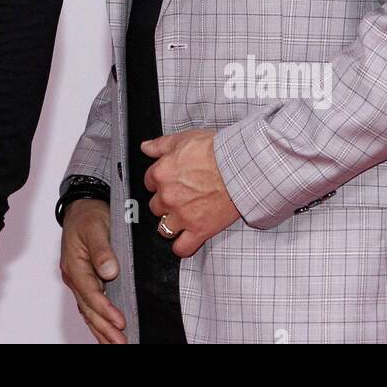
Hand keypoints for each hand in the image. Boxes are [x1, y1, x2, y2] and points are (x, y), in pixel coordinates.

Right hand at [60, 197, 126, 343]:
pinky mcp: (87, 281)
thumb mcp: (95, 226)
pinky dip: (99, 322)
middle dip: (105, 329)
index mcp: (74, 265)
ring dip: (102, 330)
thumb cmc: (88, 214)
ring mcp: (79, 281)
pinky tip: (107, 334)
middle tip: (122, 343)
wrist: (83, 206)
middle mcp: (74, 276)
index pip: (90, 294)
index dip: (105, 310)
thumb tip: (109, 271)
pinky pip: (91, 306)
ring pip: (89, 312)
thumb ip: (102, 249)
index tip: (120, 322)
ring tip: (117, 345)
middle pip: (89, 309)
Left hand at [141, 129, 240, 257]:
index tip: (169, 182)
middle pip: (156, 206)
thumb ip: (161, 145)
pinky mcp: (199, 230)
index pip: (149, 182)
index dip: (160, 182)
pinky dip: (182, 246)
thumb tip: (146, 147)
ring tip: (183, 219)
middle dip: (166, 203)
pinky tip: (186, 240)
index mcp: (161, 173)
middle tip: (181, 197)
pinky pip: (182, 248)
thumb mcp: (184, 138)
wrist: (240, 167)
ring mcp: (182, 216)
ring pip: (164, 228)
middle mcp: (167, 196)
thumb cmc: (216, 151)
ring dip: (171, 225)